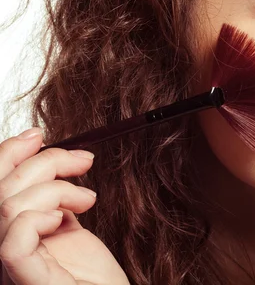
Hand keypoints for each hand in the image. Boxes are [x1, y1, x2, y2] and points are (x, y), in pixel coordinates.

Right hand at [0, 128, 128, 284]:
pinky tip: (63, 219)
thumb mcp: (69, 228)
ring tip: (86, 200)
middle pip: (0, 190)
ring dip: (57, 188)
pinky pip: (13, 242)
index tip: (39, 135)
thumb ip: (52, 202)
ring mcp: (9, 270)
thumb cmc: (94, 278)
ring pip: (7, 207)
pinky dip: (38, 218)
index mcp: (8, 235)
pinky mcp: (29, 282)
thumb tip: (51, 164)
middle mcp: (2, 250)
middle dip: (45, 162)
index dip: (8, 153)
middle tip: (82, 162)